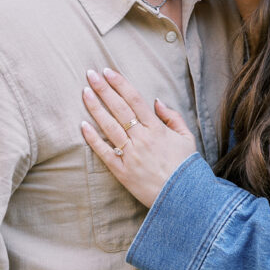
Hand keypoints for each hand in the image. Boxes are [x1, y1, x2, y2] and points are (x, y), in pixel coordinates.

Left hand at [81, 68, 196, 208]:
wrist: (184, 198)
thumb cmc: (186, 167)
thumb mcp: (187, 138)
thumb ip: (172, 117)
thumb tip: (156, 101)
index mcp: (157, 129)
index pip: (134, 100)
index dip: (120, 84)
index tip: (108, 71)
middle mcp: (142, 139)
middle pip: (119, 108)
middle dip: (103, 89)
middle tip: (90, 74)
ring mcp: (130, 155)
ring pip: (109, 127)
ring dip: (95, 108)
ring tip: (84, 92)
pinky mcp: (122, 172)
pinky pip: (105, 153)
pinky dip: (93, 139)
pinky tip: (83, 125)